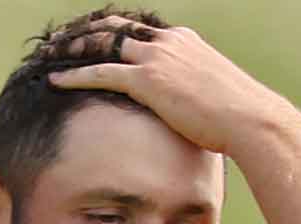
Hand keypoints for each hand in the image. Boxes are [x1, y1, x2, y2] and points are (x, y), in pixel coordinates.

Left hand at [46, 16, 293, 155]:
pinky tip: (55, 80)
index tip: (92, 37)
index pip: (138, 27)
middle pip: (114, 27)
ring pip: (102, 43)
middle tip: (62, 41)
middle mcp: (167, 41)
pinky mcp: (148, 80)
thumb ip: (195, 91)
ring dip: (73, 47)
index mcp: (183, 40)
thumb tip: (190, 109)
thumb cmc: (239, 117)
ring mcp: (157, 58)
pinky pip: (100, 72)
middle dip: (85, 32)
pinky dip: (74, 74)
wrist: (250, 119)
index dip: (111, 30)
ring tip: (50, 55)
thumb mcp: (215, 94)